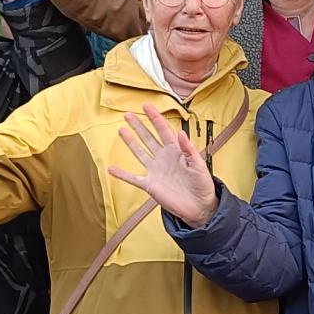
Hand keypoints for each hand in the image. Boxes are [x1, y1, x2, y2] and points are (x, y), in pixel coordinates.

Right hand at [109, 103, 218, 225]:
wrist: (199, 207)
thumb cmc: (202, 185)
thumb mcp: (199, 165)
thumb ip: (189, 150)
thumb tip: (181, 134)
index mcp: (177, 151)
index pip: (164, 130)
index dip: (156, 118)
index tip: (147, 106)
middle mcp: (164, 158)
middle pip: (148, 138)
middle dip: (139, 126)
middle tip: (129, 114)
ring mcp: (156, 171)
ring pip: (140, 152)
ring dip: (131, 142)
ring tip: (122, 130)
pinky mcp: (151, 185)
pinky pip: (133, 178)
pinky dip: (122, 174)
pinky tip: (112, 169)